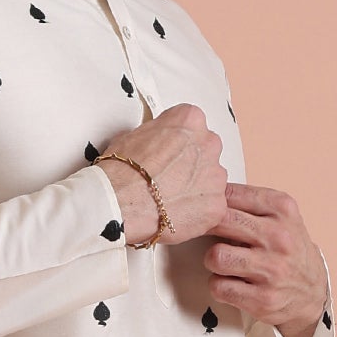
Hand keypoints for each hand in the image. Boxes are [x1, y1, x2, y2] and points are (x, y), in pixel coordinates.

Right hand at [99, 104, 227, 247]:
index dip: (176, 142)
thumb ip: (157, 135)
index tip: (167, 152)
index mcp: (191, 120)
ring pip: (211, 181)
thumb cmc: (122, 170)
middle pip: (205, 153)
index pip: (192, 126)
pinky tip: (178, 216)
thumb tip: (155, 144)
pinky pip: (212, 209)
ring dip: (196, 188)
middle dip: (190, 165)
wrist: (120, 201)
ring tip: (169, 200)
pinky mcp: (216, 205)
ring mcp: (216, 176)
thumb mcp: (133, 134)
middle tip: (168, 178)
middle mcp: (209, 144)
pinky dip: (199, 213)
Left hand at [205, 182, 325, 336]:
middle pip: (220, 221)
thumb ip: (249, 202)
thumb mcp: (280, 215)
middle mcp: (279, 237)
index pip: (230, 194)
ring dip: (212, 260)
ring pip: (216, 257)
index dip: (211, 202)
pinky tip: (230, 281)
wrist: (312, 290)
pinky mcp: (262, 298)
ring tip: (222, 261)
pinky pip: (219, 286)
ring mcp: (271, 269)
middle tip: (205, 234)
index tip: (207, 209)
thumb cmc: (287, 248)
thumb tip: (206, 192)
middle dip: (206, 228)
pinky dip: (218, 285)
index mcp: (282, 209)